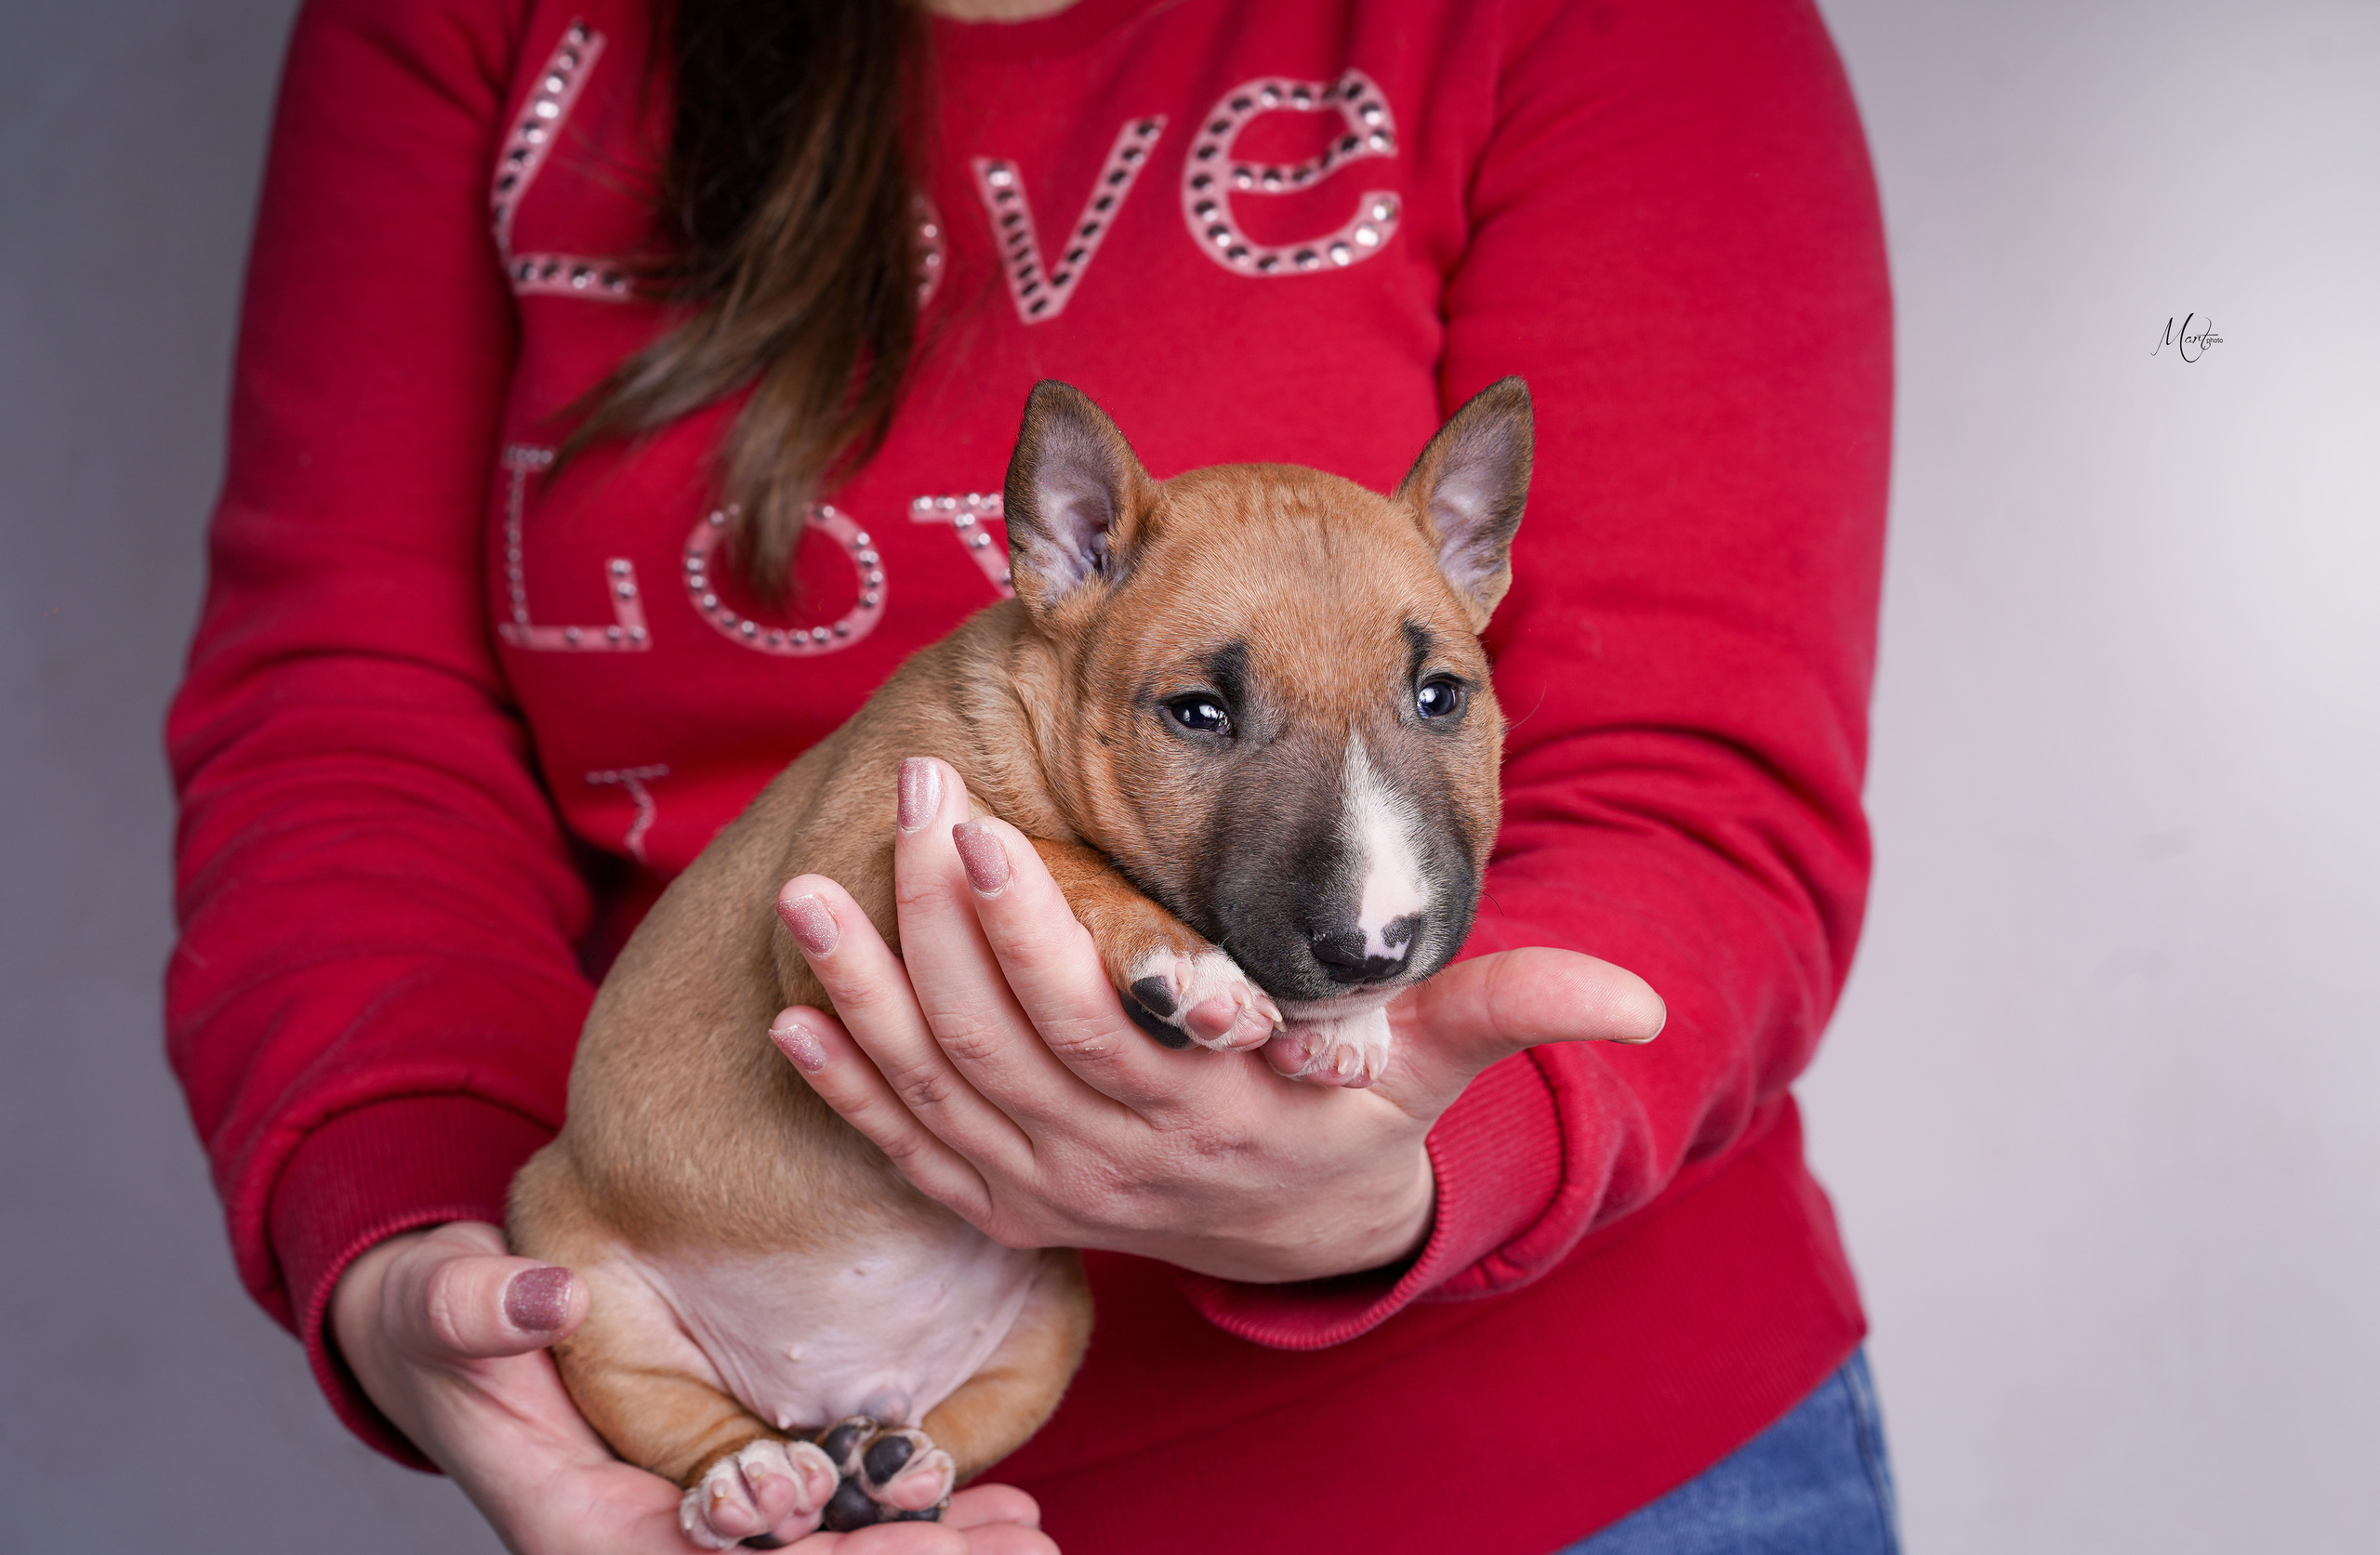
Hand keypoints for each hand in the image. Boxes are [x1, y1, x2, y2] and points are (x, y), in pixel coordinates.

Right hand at [331, 1221, 1056, 1554]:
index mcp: (583, 1530)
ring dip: (925, 1551)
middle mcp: (648, 1547)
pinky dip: (909, 1522)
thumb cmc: (439, 1323)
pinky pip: (829, 1527)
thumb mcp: (441, 1307)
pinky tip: (1001, 1512)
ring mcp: (694, 1531)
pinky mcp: (732, 1502)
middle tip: (1017, 1546)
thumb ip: (480, 1310)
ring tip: (1030, 1536)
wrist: (444, 1331)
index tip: (922, 1544)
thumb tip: (543, 1297)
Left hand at [766, 757, 1663, 1283]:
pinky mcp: (998, 1199)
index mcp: (1204, 1110)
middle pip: (998, 1038)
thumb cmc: (1355, 1124)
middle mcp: (1110, 1154)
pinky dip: (844, 1087)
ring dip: (864, 991)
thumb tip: (1639, 998)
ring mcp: (1043, 1185)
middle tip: (907, 796)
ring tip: (808, 884)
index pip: (1102, 1021)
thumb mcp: (1432, 1071)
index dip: (1035, 935)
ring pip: (934, 1087)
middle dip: (937, 919)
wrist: (1297, 1239)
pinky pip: (906, 1150)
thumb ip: (1510, 1011)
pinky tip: (793, 1010)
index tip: (986, 832)